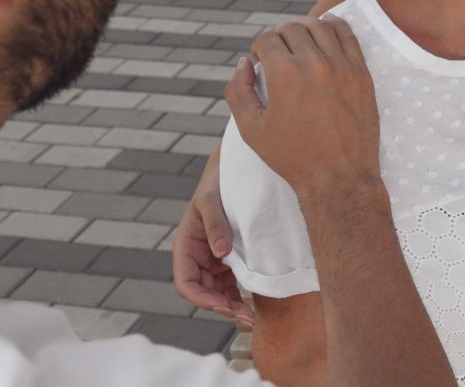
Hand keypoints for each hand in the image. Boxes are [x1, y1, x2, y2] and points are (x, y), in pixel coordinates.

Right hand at [173, 187, 254, 325]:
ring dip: (233, 306)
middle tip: (247, 318)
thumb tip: (221, 252)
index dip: (202, 298)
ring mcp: (213, 259)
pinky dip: (240, 294)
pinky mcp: (229, 258)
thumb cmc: (218, 183)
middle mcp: (197, 256)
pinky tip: (255, 302)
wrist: (235, 170)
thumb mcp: (212, 201)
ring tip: (253, 317)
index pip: (186, 283)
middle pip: (204, 292)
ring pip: (218, 291)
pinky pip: (231, 282)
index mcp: (186, 246)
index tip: (222, 306)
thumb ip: (216, 225)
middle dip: (223, 307)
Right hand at [225, 17, 381, 202]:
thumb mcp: (251, 129)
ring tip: (298, 41)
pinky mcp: (362, 72)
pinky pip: (348, 35)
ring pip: (320, 25)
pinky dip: (334, 26)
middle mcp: (316, 63)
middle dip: (278, 36)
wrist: (339, 176)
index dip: (258, 48)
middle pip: (292, 28)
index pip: (267, 39)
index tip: (259, 61)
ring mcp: (343, 65)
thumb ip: (238, 91)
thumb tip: (243, 63)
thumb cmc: (292, 156)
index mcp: (285, 74)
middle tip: (276, 51)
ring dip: (304, 28)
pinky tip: (325, 32)